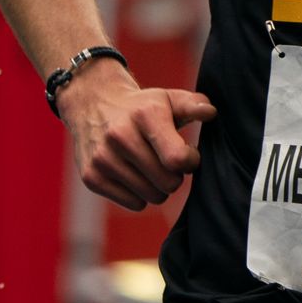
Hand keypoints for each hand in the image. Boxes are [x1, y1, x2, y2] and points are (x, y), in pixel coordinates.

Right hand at [58, 63, 215, 211]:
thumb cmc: (142, 107)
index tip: (188, 152)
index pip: (177, 159)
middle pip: (168, 183)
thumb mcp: (169, 99)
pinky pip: (134, 204)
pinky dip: (140, 194)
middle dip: (176, 175)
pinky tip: (134, 174)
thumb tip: (210, 113)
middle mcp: (120, 136)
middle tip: (168, 161)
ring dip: (159, 186)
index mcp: (145, 115)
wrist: (93, 105)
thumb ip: (194, 105)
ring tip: (151, 167)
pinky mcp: (91, 177)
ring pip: (152, 196)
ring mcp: (102, 159)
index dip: (191, 161)